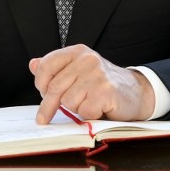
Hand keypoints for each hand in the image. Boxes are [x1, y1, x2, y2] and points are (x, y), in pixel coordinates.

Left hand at [29, 44, 154, 123]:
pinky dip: (89, 115)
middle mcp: (87, 59)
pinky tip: (99, 108)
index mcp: (78, 52)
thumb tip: (33, 64)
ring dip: (76, 109)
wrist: (136, 92)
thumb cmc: (102, 84)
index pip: (47, 64)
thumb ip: (56, 69)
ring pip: (68, 102)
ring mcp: (97, 75)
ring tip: (88, 103)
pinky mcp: (106, 91)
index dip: (40, 82)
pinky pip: (84, 111)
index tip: (41, 94)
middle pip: (54, 87)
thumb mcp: (78, 71)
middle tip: (43, 118)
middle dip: (48, 106)